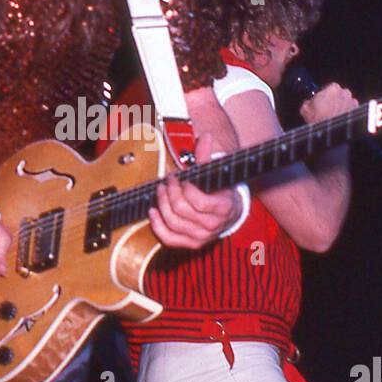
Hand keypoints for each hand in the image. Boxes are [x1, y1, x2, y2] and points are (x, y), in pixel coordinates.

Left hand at [149, 131, 239, 249]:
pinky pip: (169, 238)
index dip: (186, 189)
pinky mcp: (190, 244)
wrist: (229, 214)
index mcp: (223, 208)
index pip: (199, 202)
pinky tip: (153, 211)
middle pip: (181, 211)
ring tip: (160, 190)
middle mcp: (213, 226)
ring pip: (173, 223)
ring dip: (162, 204)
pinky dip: (157, 225)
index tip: (182, 178)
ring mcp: (201, 238)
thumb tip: (206, 137)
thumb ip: (208, 157)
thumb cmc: (220, 191)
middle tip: (167, 181)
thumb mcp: (216, 174)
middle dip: (170, 192)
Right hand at [300, 82, 357, 122]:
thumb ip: (308, 102)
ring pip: (346, 101)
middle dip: (334, 99)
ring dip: (341, 105)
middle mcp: (345, 93)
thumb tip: (308, 103)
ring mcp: (352, 102)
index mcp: (332, 88)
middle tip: (327, 109)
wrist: (330, 133)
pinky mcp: (356, 111)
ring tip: (334, 115)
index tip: (321, 101)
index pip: (328, 87)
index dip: (324, 95)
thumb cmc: (319, 121)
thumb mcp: (305, 109)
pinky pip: (351, 108)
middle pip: (339, 93)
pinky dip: (347, 112)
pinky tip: (340, 118)